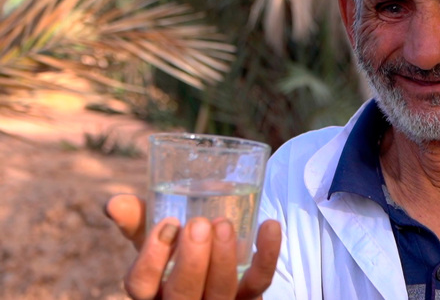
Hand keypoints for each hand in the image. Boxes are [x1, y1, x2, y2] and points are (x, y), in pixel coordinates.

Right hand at [106, 194, 280, 299]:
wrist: (221, 254)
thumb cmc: (177, 248)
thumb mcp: (154, 235)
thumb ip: (137, 218)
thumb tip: (115, 203)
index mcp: (151, 290)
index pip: (140, 286)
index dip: (151, 258)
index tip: (167, 224)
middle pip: (182, 297)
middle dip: (191, 262)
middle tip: (200, 224)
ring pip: (221, 293)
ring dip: (224, 259)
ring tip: (224, 224)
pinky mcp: (250, 298)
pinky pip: (260, 282)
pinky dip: (267, 254)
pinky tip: (269, 225)